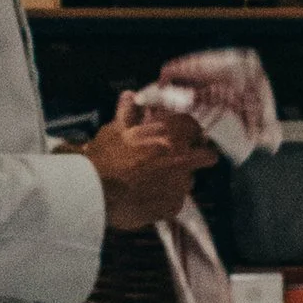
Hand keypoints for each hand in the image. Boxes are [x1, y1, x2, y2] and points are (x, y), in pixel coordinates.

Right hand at [79, 90, 204, 231]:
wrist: (95, 191)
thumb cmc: (105, 157)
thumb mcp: (114, 130)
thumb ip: (128, 113)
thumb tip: (129, 96)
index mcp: (171, 134)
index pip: (194, 127)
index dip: (189, 132)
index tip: (183, 136)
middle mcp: (183, 158)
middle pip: (207, 156)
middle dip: (199, 156)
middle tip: (179, 159)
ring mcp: (180, 185)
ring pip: (189, 180)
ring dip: (178, 179)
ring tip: (154, 181)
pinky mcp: (173, 206)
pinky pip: (175, 201)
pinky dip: (166, 200)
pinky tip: (148, 197)